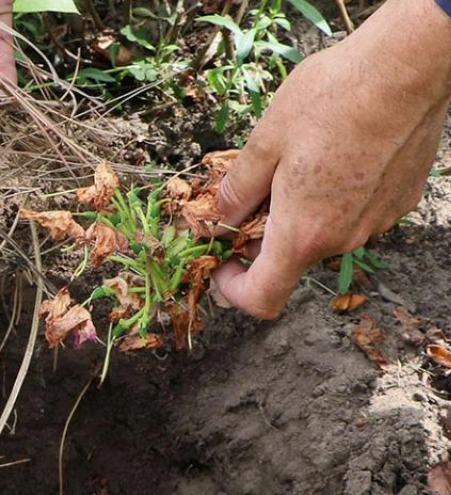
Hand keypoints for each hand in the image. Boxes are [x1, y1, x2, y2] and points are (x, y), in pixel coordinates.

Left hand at [213, 0, 450, 318]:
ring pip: (323, 234)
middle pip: (291, 259)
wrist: (408, 66)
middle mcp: (343, 239)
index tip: (223, 264)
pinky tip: (334, 154)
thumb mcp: (264, 142)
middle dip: (263, 236)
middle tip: (254, 191)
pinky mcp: (400, 201)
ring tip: (296, 162)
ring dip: (300, 213)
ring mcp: (377, 222)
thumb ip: (236, 192)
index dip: (233, 291)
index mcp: (302, 234)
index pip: (262, 297)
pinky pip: (354, 213)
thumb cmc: (333, 98)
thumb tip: (218, 220)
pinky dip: (334, 198)